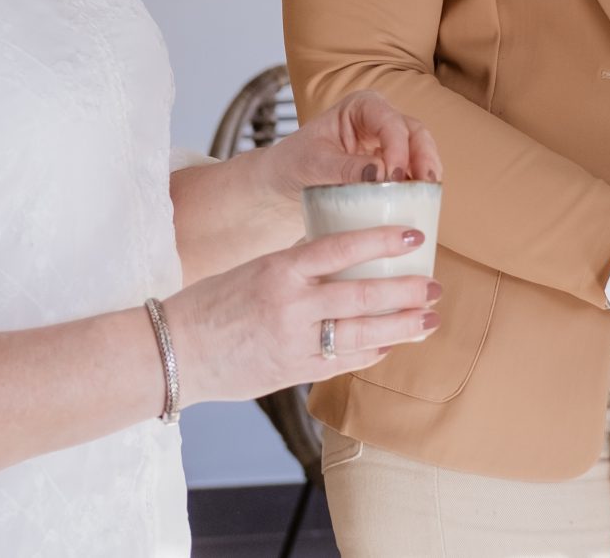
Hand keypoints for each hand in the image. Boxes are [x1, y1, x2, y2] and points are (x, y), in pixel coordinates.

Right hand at [160, 226, 438, 402]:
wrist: (174, 353)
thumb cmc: (213, 304)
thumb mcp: (255, 269)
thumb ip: (298, 265)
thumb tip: (345, 253)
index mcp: (279, 269)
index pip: (341, 247)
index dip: (382, 241)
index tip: (414, 236)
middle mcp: (290, 305)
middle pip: (362, 295)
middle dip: (406, 291)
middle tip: (435, 286)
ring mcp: (294, 342)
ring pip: (361, 333)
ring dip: (401, 326)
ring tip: (429, 320)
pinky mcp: (293, 372)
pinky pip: (343, 361)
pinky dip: (371, 352)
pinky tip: (391, 344)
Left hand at [273, 90, 443, 190]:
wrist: (283, 186)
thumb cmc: (293, 166)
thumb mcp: (314, 165)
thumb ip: (346, 168)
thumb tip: (380, 175)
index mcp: (360, 108)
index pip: (389, 121)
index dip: (397, 147)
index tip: (393, 177)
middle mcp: (379, 121)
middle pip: (414, 133)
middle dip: (424, 157)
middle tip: (425, 184)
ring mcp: (388, 145)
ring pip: (420, 151)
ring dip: (427, 172)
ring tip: (429, 196)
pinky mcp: (391, 168)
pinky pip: (413, 173)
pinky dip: (419, 186)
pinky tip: (422, 203)